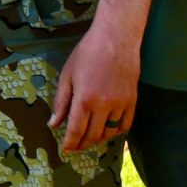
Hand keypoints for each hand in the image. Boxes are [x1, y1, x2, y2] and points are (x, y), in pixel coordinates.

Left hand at [50, 17, 141, 152]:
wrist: (116, 38)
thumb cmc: (88, 52)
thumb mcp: (68, 75)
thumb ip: (61, 102)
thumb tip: (53, 124)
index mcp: (84, 99)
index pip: (76, 130)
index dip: (70, 143)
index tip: (65, 149)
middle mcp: (104, 105)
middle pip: (93, 135)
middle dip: (82, 143)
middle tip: (76, 145)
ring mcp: (120, 104)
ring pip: (109, 132)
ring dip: (98, 139)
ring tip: (90, 138)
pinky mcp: (132, 100)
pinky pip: (125, 125)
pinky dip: (116, 131)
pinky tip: (108, 129)